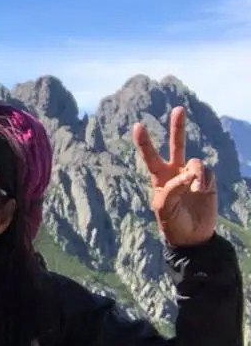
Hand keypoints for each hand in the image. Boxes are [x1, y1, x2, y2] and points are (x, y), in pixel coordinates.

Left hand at [133, 106, 216, 246]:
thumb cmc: (172, 223)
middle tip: (178, 109)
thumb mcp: (164, 209)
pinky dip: (205, 181)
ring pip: (195, 162)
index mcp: (159, 178)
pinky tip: (202, 192)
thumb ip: (172, 190)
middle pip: (176, 145)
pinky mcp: (207, 181)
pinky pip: (208, 172)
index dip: (144, 142)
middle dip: (177, 127)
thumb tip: (189, 174)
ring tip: (196, 190)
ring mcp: (192, 176)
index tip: (138, 126)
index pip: (150, 157)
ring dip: (196, 175)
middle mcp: (175, 172)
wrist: (192, 237)